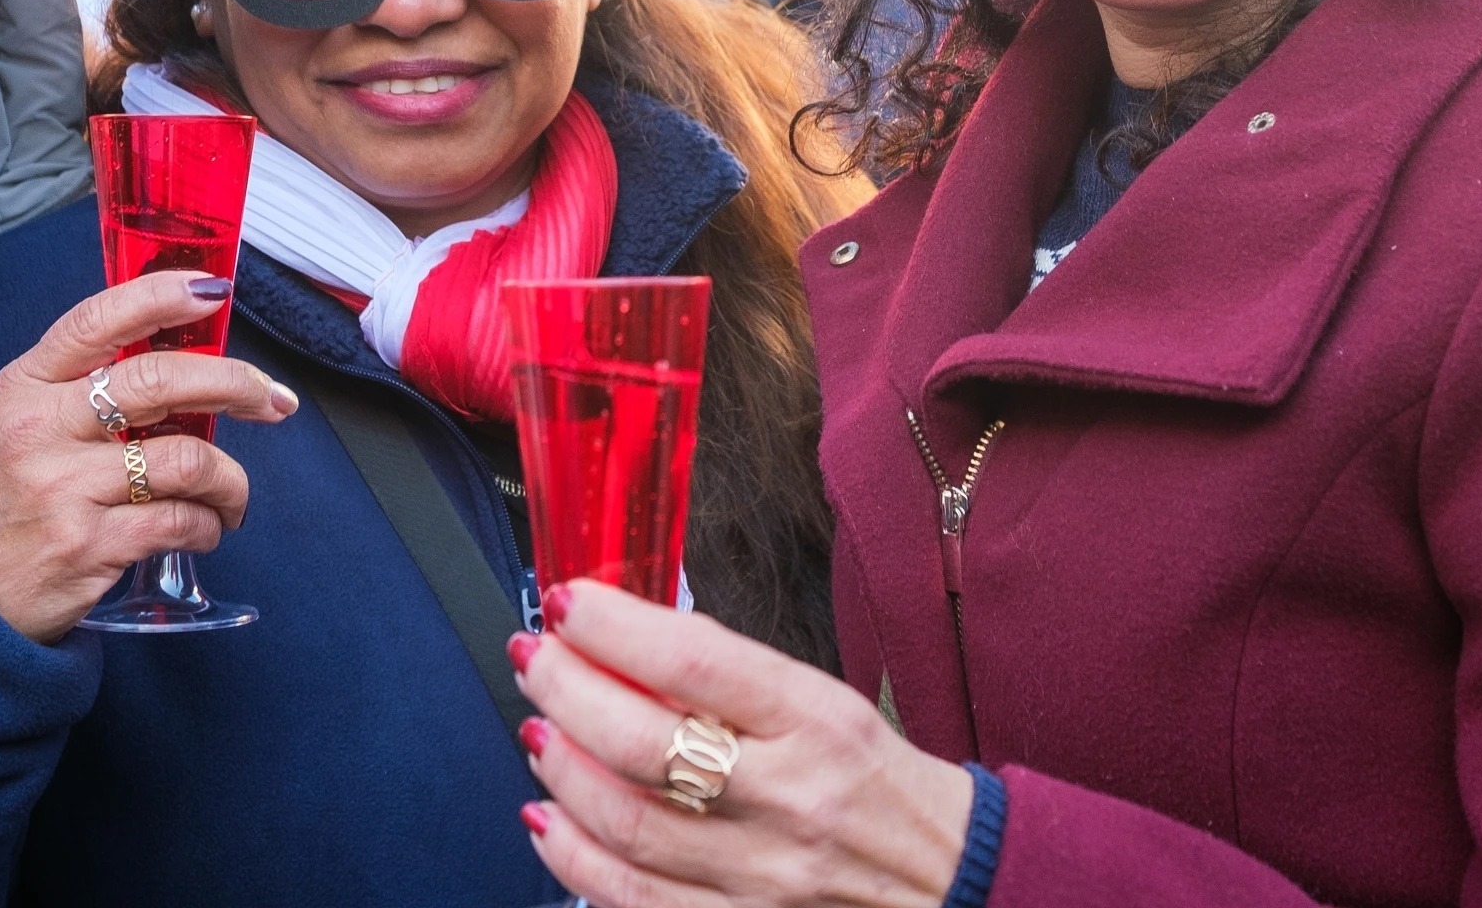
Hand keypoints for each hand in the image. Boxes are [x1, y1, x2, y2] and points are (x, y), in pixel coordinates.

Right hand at [0, 271, 296, 642]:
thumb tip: (181, 360)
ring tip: (232, 493)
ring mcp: (63, 489)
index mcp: (23, 386)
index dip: (160, 297)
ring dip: (231, 478)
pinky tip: (206, 529)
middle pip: (159, 381)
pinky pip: (179, 521)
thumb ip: (81, 389)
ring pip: (186, 459)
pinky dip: (209, 524)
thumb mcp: (18, 426)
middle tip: (271, 400)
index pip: (96, 321)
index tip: (214, 292)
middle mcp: (40, 429)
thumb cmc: (1, 501)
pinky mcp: (87, 546)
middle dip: (235, 383)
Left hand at [516, 581, 975, 907]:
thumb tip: (627, 643)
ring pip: (627, 826)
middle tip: (533, 659)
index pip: (697, 661)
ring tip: (539, 729)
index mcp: (818, 723)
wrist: (947, 880)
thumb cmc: (876, 781)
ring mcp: (763, 877)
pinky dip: (573, 856)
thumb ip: (732, 677)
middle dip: (567, 692)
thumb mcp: (826, 703)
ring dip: (561, 769)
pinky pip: (630, 899)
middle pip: (644, 746)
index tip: (568, 603)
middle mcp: (790, 801)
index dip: (615, 628)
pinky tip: (549, 816)